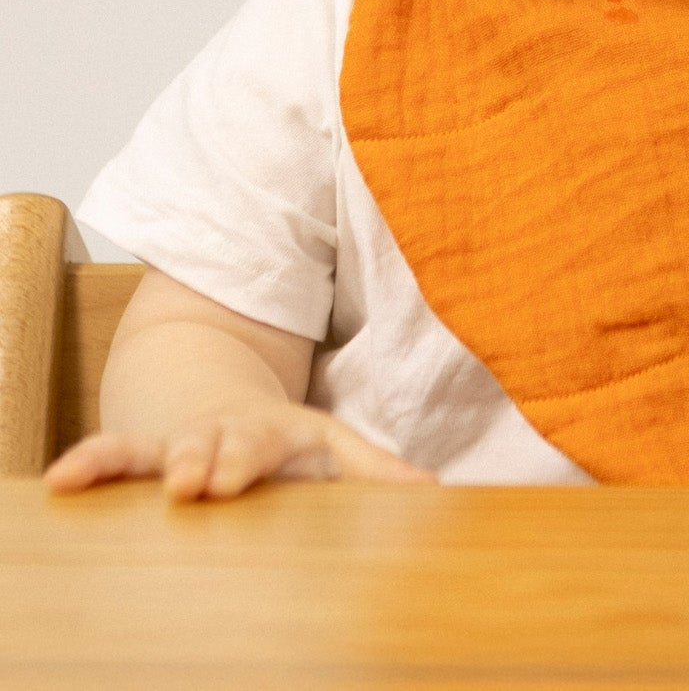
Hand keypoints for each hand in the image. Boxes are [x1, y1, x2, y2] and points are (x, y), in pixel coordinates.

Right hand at [42, 400, 433, 500]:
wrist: (221, 391)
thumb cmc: (282, 439)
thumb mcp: (329, 446)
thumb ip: (374, 472)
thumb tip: (432, 493)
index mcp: (268, 433)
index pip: (259, 443)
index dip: (244, 457)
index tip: (232, 476)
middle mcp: (218, 435)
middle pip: (207, 443)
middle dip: (199, 457)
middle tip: (190, 478)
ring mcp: (177, 444)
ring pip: (155, 448)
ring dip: (139, 462)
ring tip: (104, 478)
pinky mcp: (141, 454)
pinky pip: (112, 454)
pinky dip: (88, 463)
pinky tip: (59, 481)